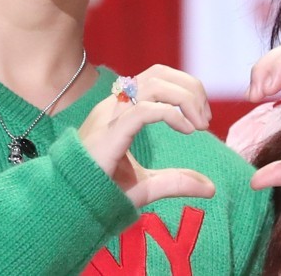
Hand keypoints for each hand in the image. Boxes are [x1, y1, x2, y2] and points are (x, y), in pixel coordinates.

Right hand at [79, 65, 215, 206]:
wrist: (69, 207)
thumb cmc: (99, 193)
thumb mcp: (147, 185)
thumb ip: (176, 182)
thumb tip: (210, 188)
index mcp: (120, 111)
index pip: (156, 77)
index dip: (185, 87)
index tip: (202, 117)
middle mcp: (113, 107)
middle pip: (157, 73)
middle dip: (189, 88)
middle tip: (205, 119)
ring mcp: (109, 118)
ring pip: (153, 84)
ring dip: (184, 98)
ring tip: (199, 124)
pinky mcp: (109, 135)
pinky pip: (143, 110)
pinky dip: (171, 115)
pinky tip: (186, 131)